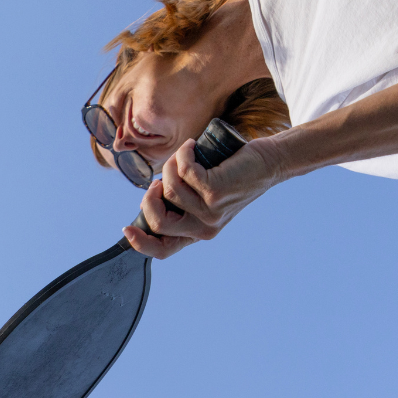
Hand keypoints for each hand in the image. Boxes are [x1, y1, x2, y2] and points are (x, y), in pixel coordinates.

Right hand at [122, 134, 287, 258]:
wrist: (270, 164)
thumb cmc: (235, 175)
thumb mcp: (206, 195)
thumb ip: (183, 202)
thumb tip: (151, 197)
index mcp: (199, 232)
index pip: (164, 250)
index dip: (140, 243)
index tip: (127, 229)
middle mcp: (205, 228)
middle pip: (158, 221)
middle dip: (150, 197)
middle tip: (160, 180)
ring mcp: (210, 211)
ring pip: (169, 189)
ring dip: (171, 166)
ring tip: (186, 155)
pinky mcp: (215, 191)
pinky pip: (184, 171)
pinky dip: (184, 153)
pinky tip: (193, 146)